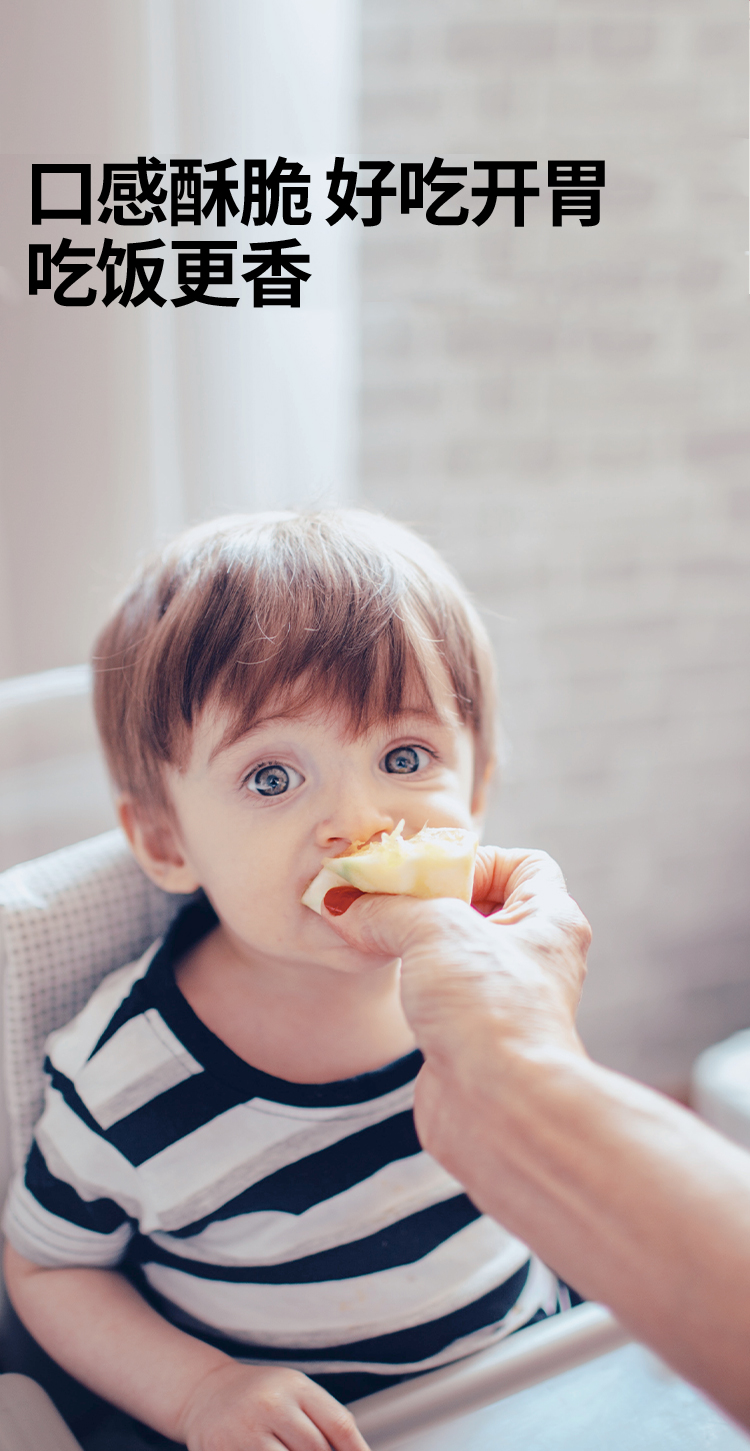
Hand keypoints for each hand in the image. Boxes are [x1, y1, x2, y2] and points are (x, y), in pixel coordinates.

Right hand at [179, 1361, 369, 1450]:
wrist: (207, 1394)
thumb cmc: (261, 1396)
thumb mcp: (295, 1392)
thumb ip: (325, 1419)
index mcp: (295, 1386)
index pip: (339, 1424)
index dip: (357, 1450)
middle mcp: (272, 1405)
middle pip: (317, 1450)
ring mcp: (247, 1431)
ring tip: (292, 1450)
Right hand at [322, 848, 590, 1172]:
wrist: (499, 1108)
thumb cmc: (490, 1009)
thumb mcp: (433, 929)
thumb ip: (388, 908)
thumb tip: (345, 905)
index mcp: (551, 920)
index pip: (526, 865)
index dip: (477, 859)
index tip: (431, 874)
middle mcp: (537, 958)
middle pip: (485, 906)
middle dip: (434, 900)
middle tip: (389, 902)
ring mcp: (506, 1001)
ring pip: (459, 954)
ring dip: (418, 943)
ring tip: (377, 936)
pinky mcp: (476, 1040)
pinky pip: (443, 995)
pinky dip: (414, 984)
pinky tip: (388, 982)